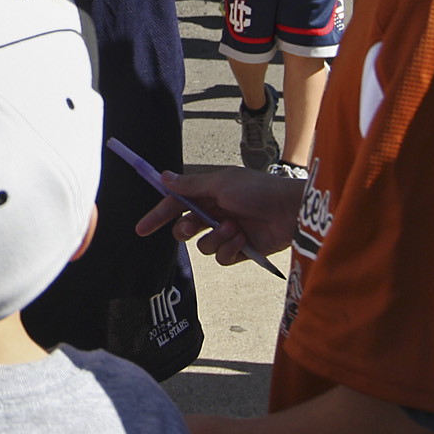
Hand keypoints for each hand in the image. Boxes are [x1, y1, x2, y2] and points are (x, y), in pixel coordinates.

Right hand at [134, 167, 302, 266]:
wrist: (291, 211)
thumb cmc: (259, 190)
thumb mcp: (221, 183)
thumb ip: (191, 185)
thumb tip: (164, 176)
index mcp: (209, 193)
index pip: (176, 204)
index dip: (158, 215)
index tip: (142, 229)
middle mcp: (216, 212)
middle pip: (185, 228)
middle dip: (185, 230)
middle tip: (191, 228)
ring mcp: (228, 232)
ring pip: (203, 246)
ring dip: (215, 238)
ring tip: (233, 228)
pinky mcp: (241, 250)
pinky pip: (222, 258)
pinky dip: (230, 249)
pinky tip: (243, 239)